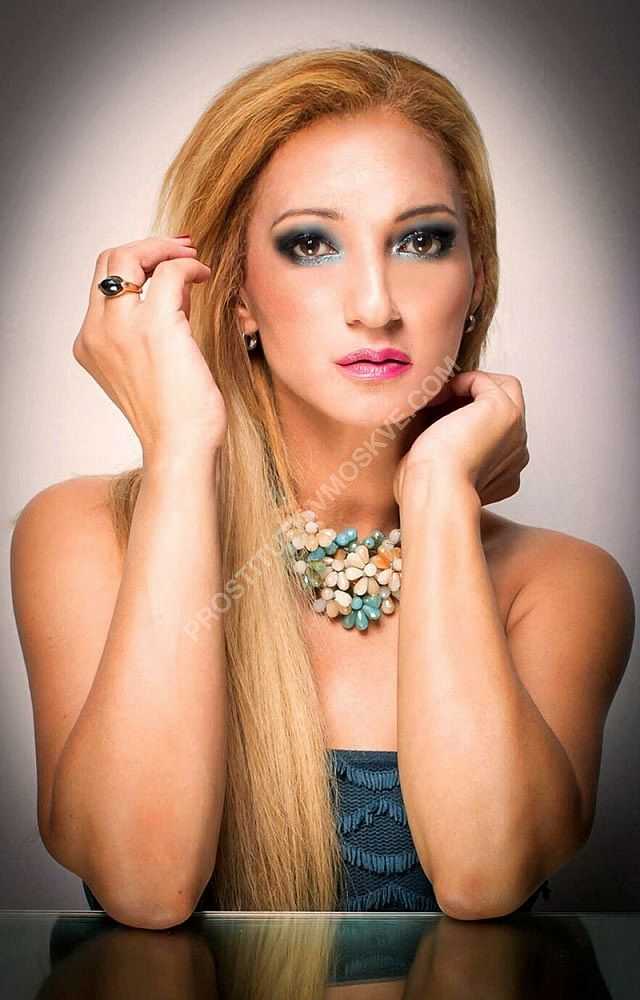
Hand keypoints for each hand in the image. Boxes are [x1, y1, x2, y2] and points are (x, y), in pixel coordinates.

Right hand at [73, 235, 227, 461]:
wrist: (180, 447)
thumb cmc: (175, 416)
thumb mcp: (150, 366)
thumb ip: (152, 326)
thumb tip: (177, 287)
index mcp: (90, 344)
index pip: (103, 284)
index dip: (136, 265)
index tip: (165, 262)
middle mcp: (97, 332)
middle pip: (109, 261)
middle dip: (147, 247)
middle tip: (181, 249)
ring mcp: (121, 328)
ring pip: (130, 256)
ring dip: (165, 249)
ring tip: (194, 259)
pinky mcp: (156, 326)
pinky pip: (170, 272)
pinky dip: (188, 266)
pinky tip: (205, 276)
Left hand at [393, 370, 528, 504]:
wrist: (435, 492)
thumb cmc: (428, 489)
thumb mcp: (440, 470)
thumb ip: (446, 449)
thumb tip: (432, 419)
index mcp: (505, 472)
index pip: (494, 431)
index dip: (465, 417)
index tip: (435, 418)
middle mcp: (516, 452)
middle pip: (501, 409)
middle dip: (469, 399)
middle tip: (437, 404)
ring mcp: (516, 431)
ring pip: (499, 390)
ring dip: (466, 388)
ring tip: (437, 398)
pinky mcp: (505, 411)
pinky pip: (484, 382)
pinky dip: (459, 382)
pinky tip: (439, 396)